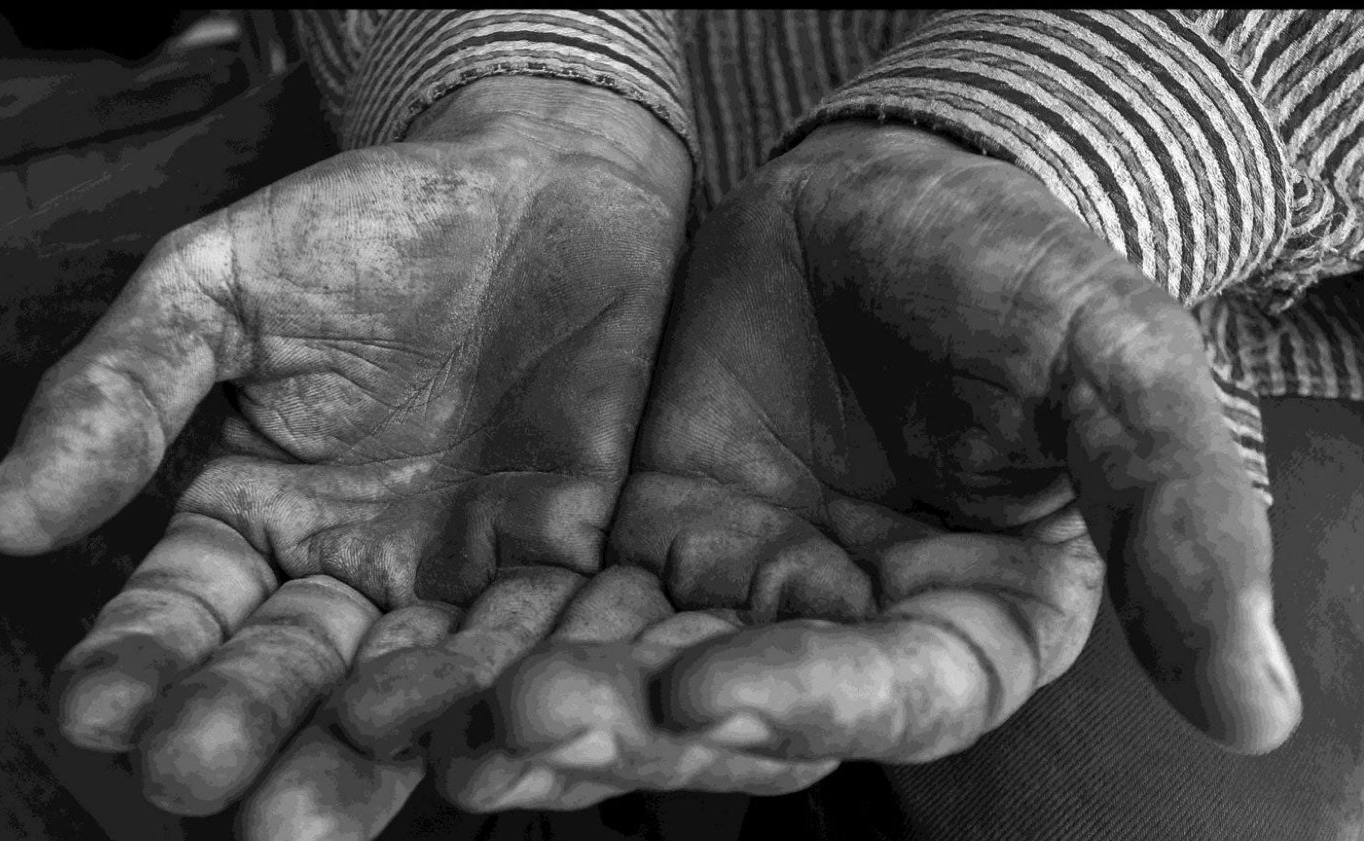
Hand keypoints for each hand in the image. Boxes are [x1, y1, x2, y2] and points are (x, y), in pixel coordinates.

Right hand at [0, 76, 690, 816]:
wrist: (536, 184)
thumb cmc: (363, 224)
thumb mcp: (219, 286)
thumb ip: (128, 388)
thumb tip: (10, 518)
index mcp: (248, 510)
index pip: (181, 605)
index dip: (137, 655)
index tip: (96, 707)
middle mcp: (345, 565)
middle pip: (287, 668)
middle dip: (242, 725)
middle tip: (194, 780)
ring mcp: (451, 570)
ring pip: (403, 680)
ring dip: (360, 750)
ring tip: (304, 814)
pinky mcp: (554, 555)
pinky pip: (527, 632)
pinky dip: (498, 681)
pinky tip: (465, 733)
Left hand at [417, 119, 1302, 810]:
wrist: (886, 192)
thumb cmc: (1017, 270)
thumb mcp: (1116, 367)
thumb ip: (1180, 518)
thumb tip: (1261, 706)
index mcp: (970, 615)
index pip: (901, 694)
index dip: (810, 699)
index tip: (709, 686)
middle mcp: (847, 631)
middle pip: (741, 711)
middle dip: (629, 726)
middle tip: (517, 723)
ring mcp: (739, 595)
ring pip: (635, 679)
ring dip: (539, 709)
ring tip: (432, 718)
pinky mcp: (649, 547)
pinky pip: (570, 611)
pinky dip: (497, 643)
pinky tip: (412, 668)